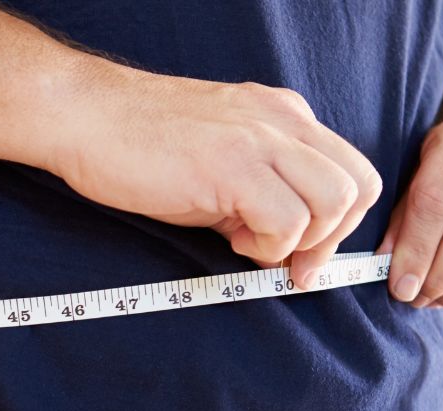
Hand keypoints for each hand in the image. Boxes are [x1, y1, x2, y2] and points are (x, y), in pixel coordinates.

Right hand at [43, 62, 381, 289]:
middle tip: (287, 262)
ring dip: (298, 241)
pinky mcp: (233, 166)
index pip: (352, 172)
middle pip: (358, 187)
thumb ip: (259, 190)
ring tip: (247, 242)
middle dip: (331, 239)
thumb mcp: (218, 160)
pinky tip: (228, 239)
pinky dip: (267, 246)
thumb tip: (285, 244)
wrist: (84, 116)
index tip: (302, 255)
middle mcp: (282, 121)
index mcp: (283, 116)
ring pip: (334, 202)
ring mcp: (260, 140)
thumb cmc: (139, 143)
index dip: (339, 225)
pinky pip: (288, 221)